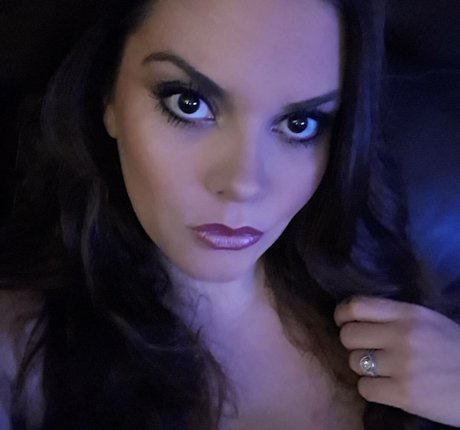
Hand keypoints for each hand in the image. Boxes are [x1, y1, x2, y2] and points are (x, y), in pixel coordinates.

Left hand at [334, 296, 459, 425]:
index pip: (356, 306)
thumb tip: (357, 317)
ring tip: (379, 370)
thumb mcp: (427, 320)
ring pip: (353, 362)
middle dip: (351, 343)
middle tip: (364, 349)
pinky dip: (371, 389)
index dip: (342, 315)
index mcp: (408, 313)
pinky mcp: (404, 394)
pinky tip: (385, 388)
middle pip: (348, 335)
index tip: (343, 321)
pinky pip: (365, 388)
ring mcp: (402, 365)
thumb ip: (394, 316)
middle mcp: (402, 335)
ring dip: (362, 367)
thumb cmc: (455, 349)